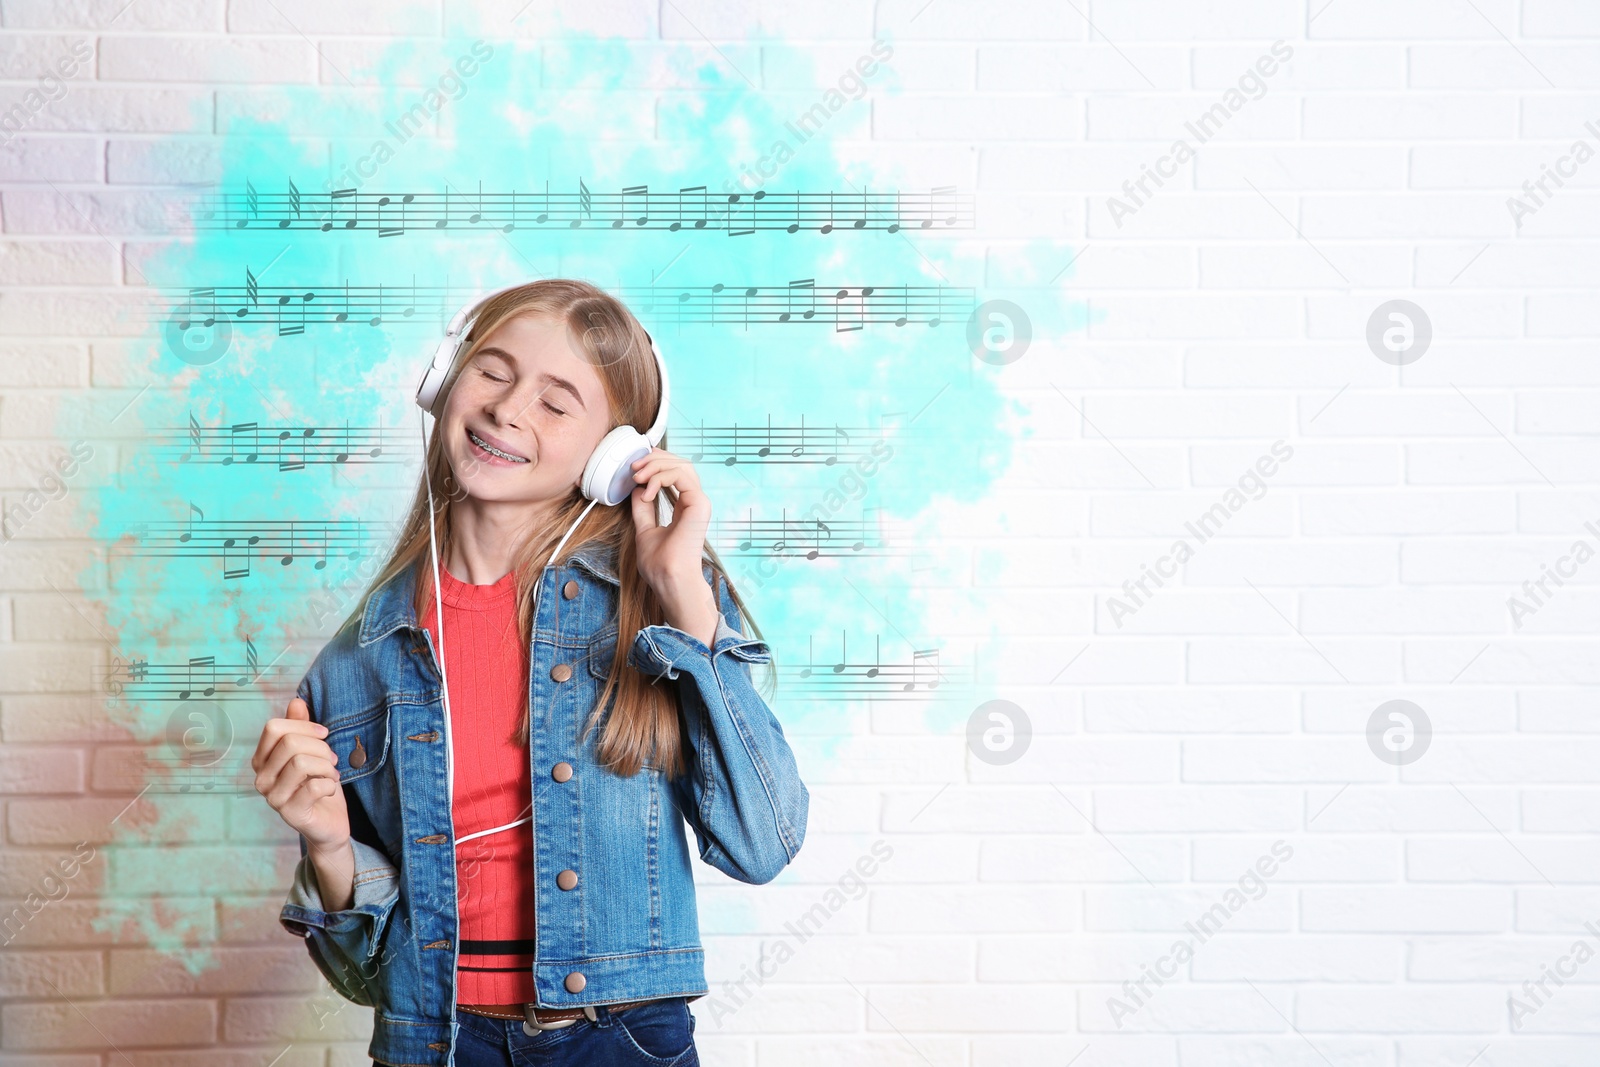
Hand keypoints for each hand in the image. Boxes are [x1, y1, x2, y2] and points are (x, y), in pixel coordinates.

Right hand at [252, 696, 349, 854]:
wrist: (329, 823)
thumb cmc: (318, 783)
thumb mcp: (312, 751)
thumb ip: (301, 727)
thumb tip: (296, 700)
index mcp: (262, 759)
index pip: (274, 728)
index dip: (304, 725)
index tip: (324, 734)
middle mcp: (261, 778)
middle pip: (290, 743)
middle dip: (320, 747)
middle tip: (331, 759)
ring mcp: (273, 798)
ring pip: (300, 763)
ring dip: (326, 766)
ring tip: (332, 773)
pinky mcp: (291, 813)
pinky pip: (314, 787)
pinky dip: (329, 784)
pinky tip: (330, 789)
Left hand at [629, 446, 718, 644]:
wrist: (669, 580)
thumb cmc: (661, 565)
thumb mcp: (644, 529)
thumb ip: (644, 509)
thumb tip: (637, 488)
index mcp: (685, 508)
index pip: (676, 473)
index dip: (656, 464)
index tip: (634, 467)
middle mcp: (695, 502)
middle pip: (680, 464)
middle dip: (654, 459)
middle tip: (634, 466)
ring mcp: (699, 503)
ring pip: (681, 466)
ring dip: (655, 466)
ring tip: (637, 476)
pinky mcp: (699, 505)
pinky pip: (681, 476)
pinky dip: (659, 477)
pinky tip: (646, 490)